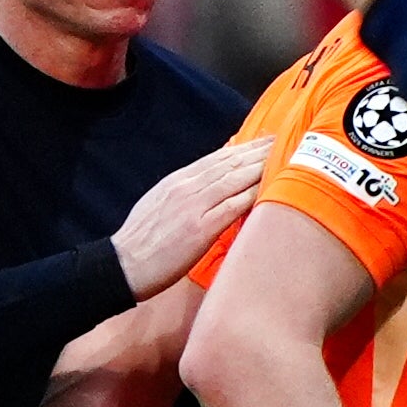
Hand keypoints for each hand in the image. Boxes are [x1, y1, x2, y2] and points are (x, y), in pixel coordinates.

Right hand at [112, 137, 270, 298]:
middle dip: (258, 151)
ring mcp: (194, 207)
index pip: (217, 158)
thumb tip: (205, 182)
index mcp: (178, 181)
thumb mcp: (160, 202)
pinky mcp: (200, 229)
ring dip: (260, 167)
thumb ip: (184, 190)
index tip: (263, 141)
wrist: (123, 264)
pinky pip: (232, 207)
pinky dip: (252, 195)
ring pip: (234, 179)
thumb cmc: (141, 241)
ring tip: (282, 158)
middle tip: (283, 141)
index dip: (244, 148)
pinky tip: (269, 189)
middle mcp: (187, 188)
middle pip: (230, 163)